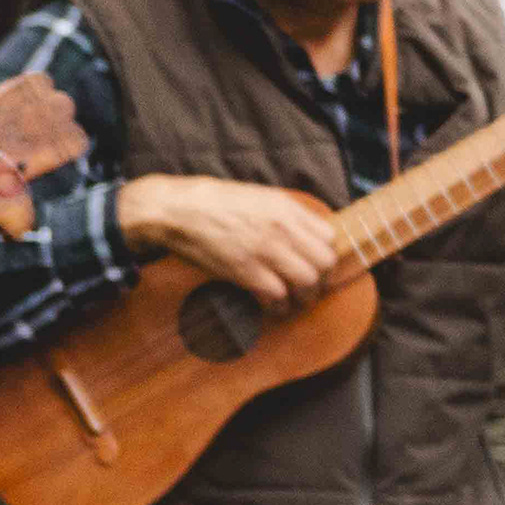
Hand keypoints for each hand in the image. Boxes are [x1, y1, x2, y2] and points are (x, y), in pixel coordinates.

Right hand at [121, 175, 341, 307]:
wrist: (175, 210)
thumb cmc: (213, 201)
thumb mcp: (258, 197)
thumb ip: (285, 214)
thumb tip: (307, 233)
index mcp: (286, 208)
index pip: (329, 237)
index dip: (326, 254)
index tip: (319, 265)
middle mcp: (281, 229)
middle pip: (324, 263)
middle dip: (322, 280)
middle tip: (312, 288)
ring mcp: (264, 250)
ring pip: (306, 282)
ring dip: (304, 297)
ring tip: (296, 301)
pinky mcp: (244, 270)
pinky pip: (276, 296)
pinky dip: (279, 306)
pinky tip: (274, 307)